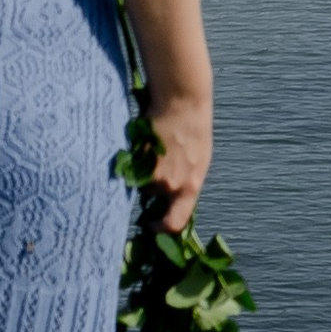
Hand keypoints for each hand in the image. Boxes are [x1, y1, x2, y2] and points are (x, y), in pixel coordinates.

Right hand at [146, 96, 212, 232]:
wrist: (183, 101)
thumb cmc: (194, 129)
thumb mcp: (199, 162)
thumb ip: (185, 182)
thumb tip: (171, 198)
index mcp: (190, 187)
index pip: (174, 223)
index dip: (161, 229)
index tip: (152, 225)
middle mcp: (171, 184)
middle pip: (152, 199)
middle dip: (149, 191)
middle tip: (149, 175)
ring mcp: (153, 171)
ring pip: (140, 182)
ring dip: (142, 172)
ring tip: (151, 152)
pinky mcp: (137, 157)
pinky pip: (131, 168)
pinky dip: (134, 160)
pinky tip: (144, 143)